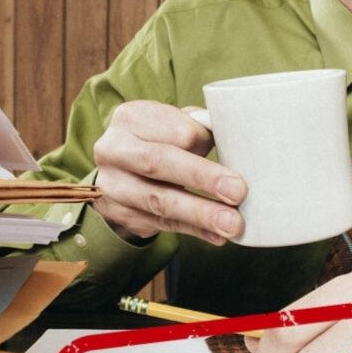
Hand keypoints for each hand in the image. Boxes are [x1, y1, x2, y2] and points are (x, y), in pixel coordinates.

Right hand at [91, 100, 246, 244]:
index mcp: (130, 117)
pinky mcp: (122, 214)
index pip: (173, 129)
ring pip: (159, 201)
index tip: (234, 149)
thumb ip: (199, 129)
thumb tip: (238, 142)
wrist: (120, 170)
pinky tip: (217, 235)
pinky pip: (163, 224)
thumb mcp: (172, 124)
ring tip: (232, 223)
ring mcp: (113, 186)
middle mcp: (114, 150)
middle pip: (158, 163)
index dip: (203, 140)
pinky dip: (194, 230)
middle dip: (202, 178)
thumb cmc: (159, 140)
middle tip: (237, 192)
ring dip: (200, 214)